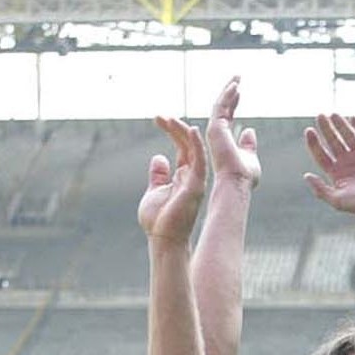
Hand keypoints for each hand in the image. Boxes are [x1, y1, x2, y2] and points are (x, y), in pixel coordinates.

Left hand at [137, 116, 205, 243]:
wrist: (164, 239)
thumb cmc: (159, 220)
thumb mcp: (155, 191)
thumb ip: (158, 175)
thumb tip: (159, 157)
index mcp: (183, 176)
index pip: (181, 147)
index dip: (171, 131)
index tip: (158, 118)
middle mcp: (192, 175)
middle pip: (187, 143)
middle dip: (174, 127)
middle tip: (159, 115)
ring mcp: (196, 179)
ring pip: (193, 148)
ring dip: (182, 132)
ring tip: (169, 119)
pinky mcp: (196, 185)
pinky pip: (199, 161)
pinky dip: (196, 144)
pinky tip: (191, 129)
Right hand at [206, 77, 259, 190]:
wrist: (236, 183)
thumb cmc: (244, 176)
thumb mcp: (250, 157)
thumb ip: (248, 144)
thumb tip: (249, 130)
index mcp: (225, 139)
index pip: (228, 115)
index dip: (233, 102)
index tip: (239, 91)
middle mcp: (217, 133)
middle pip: (223, 107)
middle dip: (229, 92)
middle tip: (236, 78)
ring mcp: (215, 130)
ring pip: (221, 105)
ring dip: (229, 90)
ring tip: (237, 78)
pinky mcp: (215, 128)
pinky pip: (221, 107)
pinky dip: (227, 95)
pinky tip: (236, 85)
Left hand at [303, 114, 354, 217]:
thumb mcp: (338, 200)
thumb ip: (321, 189)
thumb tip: (306, 175)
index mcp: (338, 173)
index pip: (322, 154)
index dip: (314, 143)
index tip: (309, 131)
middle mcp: (349, 162)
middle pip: (333, 141)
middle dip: (326, 129)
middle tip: (320, 116)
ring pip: (349, 135)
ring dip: (341, 124)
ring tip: (333, 115)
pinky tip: (353, 118)